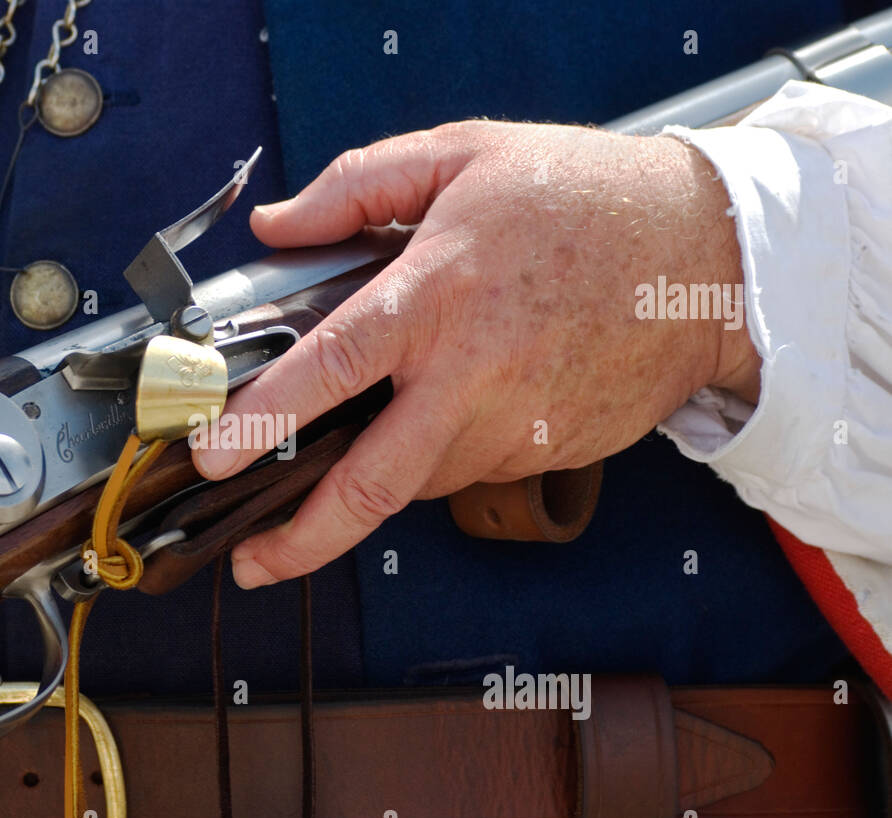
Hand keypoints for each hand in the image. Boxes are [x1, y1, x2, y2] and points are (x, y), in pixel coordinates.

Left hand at [193, 120, 761, 588]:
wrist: (708, 256)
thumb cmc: (585, 199)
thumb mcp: (465, 154)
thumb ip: (358, 185)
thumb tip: (278, 226)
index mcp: (437, 296)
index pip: (331, 368)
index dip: (263, 417)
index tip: (213, 455)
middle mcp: (472, 377)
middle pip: (371, 485)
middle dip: (302, 539)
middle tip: (254, 560)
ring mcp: (515, 428)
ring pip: (417, 479)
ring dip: (380, 465)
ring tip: (387, 413)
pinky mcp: (546, 455)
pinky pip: (468, 469)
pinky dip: (441, 449)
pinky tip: (460, 398)